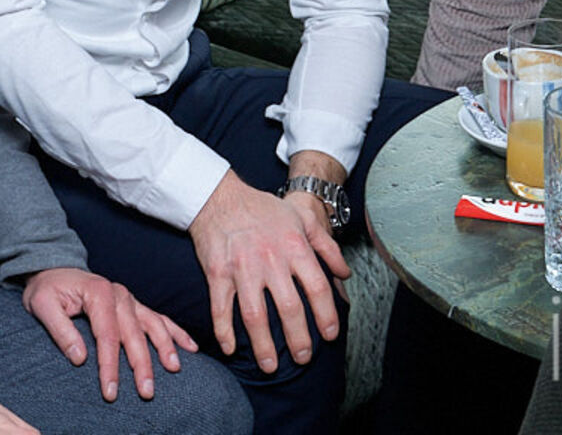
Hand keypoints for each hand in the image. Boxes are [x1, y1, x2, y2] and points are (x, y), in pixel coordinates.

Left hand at [22, 267, 194, 401]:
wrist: (54, 270)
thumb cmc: (47, 289)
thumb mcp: (42, 305)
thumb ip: (60, 330)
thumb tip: (80, 358)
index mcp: (98, 293)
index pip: (107, 335)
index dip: (110, 365)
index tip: (110, 391)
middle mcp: (119, 294)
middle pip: (134, 334)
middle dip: (141, 365)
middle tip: (146, 392)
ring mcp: (130, 299)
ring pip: (153, 325)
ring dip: (165, 348)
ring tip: (174, 369)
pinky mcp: (134, 305)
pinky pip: (159, 318)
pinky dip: (176, 332)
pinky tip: (190, 347)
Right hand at [187, 169, 348, 373]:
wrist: (219, 196)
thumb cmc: (263, 209)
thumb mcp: (301, 218)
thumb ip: (327, 246)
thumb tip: (344, 274)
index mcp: (294, 247)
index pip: (318, 288)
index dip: (327, 316)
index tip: (330, 335)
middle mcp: (270, 260)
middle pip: (290, 309)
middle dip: (299, 340)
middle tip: (303, 358)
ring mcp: (242, 268)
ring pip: (256, 316)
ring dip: (264, 346)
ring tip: (271, 365)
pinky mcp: (217, 273)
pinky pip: (221, 309)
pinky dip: (224, 332)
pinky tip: (231, 349)